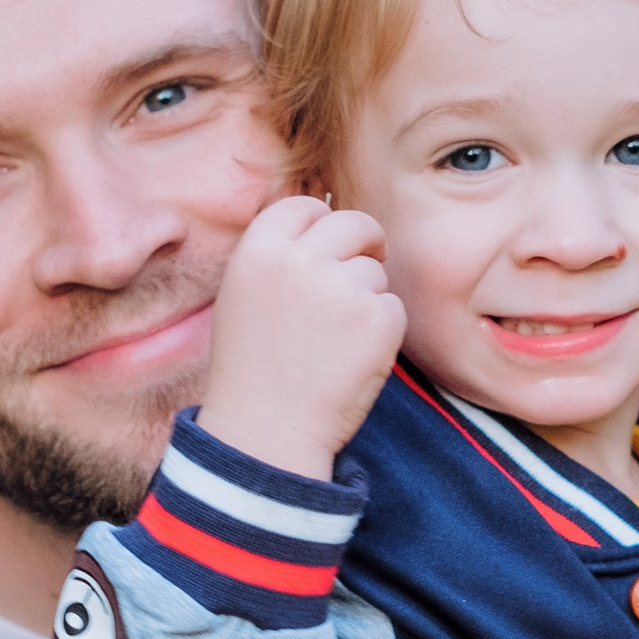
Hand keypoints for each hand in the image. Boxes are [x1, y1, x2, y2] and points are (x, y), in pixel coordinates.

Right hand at [194, 196, 406, 479]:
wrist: (266, 433)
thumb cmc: (254, 371)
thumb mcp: (245, 297)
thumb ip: (279, 256)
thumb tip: (324, 219)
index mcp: (258, 252)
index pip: (304, 206)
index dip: (321, 223)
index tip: (328, 245)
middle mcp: (299, 261)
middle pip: (353, 223)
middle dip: (364, 243)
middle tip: (362, 272)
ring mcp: (341, 287)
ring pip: (375, 271)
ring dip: (367, 298)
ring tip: (335, 342)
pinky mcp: (377, 318)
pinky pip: (394, 307)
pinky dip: (383, 331)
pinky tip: (352, 359)